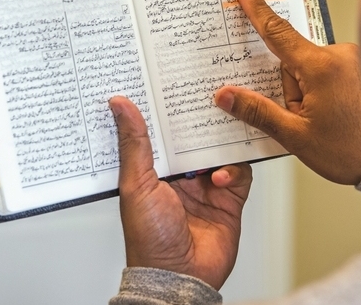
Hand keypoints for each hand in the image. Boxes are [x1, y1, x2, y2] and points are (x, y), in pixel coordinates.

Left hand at [110, 96, 252, 290]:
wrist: (179, 277)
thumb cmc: (149, 240)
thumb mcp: (136, 185)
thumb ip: (134, 144)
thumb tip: (120, 105)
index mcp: (155, 169)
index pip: (162, 130)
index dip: (165, 108)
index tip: (169, 82)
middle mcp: (181, 174)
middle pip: (195, 136)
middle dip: (201, 119)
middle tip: (209, 96)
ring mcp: (206, 185)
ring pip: (221, 149)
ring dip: (221, 142)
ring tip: (221, 131)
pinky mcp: (229, 198)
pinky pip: (240, 173)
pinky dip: (233, 170)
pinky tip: (220, 178)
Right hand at [214, 0, 360, 184]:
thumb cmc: (351, 151)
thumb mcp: (295, 136)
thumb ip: (258, 111)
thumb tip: (226, 95)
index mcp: (322, 67)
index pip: (279, 33)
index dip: (258, 13)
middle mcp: (343, 55)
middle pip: (295, 61)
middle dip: (293, 88)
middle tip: (307, 119)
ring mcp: (358, 60)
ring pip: (314, 68)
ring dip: (312, 91)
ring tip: (328, 121)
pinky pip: (333, 71)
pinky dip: (329, 89)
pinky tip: (339, 113)